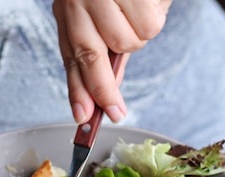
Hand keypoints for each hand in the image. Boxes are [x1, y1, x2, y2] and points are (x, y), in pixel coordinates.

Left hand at [52, 0, 171, 123]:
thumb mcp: (102, 15)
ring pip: (128, 42)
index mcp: (69, 8)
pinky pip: (149, 25)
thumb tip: (110, 87)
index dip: (77, 89)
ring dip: (139, 36)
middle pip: (91, 56)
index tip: (82, 117)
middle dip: (104, 89)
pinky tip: (149, 1)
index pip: (71, 56)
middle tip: (116, 112)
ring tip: (140, 11)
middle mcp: (79, 1)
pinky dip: (155, 17)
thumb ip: (105, 50)